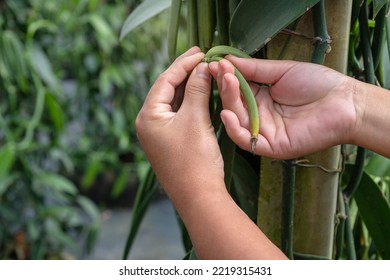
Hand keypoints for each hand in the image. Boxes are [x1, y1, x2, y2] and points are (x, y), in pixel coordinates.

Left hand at [135, 47, 223, 199]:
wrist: (198, 197)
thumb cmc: (194, 159)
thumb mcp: (196, 119)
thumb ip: (198, 89)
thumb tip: (203, 66)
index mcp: (148, 116)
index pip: (165, 80)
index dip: (183, 63)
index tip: (201, 51)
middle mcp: (148, 123)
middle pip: (167, 90)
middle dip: (185, 73)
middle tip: (202, 56)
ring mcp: (158, 134)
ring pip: (173, 102)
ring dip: (189, 87)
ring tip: (204, 70)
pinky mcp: (169, 142)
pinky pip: (178, 115)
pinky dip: (190, 103)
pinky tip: (202, 93)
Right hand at [209, 57, 357, 158]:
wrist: (344, 102)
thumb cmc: (317, 84)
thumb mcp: (281, 71)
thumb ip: (255, 70)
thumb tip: (228, 60)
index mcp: (262, 99)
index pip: (237, 90)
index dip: (226, 78)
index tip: (215, 63)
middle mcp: (260, 116)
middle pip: (234, 105)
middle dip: (226, 87)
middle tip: (220, 70)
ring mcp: (265, 132)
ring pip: (238, 121)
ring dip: (229, 102)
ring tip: (228, 81)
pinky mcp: (273, 146)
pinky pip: (248, 142)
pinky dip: (235, 130)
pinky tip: (227, 113)